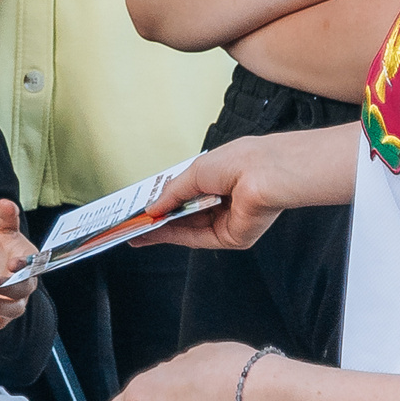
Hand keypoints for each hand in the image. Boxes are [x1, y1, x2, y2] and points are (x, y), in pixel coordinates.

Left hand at [0, 200, 35, 329]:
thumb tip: (5, 203)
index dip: (25, 265)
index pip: (33, 264)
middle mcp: (25, 283)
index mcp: (28, 259)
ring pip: (12, 310)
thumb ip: (4, 215)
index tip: (13, 263)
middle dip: (6, 288)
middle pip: (23, 290)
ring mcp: (12, 300)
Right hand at [128, 137, 290, 253]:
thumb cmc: (239, 162)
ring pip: (188, 229)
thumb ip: (171, 193)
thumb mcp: (195, 172)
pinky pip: (197, 238)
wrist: (265, 173)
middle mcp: (224, 201)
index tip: (142, 207)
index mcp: (219, 179)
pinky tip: (153, 232)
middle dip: (159, 220)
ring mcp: (228, 220)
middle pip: (185, 216)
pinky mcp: (231, 237)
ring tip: (135, 230)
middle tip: (134, 224)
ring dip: (161, 230)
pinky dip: (173, 236)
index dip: (164, 202)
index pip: (187, 195)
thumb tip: (151, 207)